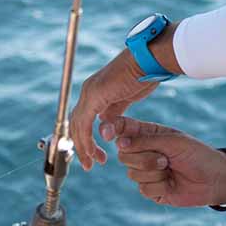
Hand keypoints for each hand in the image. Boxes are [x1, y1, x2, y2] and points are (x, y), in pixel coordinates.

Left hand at [71, 49, 158, 170]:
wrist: (149, 61)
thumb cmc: (144, 75)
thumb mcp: (127, 98)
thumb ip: (115, 112)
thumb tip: (107, 126)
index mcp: (95, 92)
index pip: (82, 120)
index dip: (85, 140)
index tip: (95, 156)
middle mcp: (88, 91)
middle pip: (76, 125)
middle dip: (83, 147)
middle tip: (91, 164)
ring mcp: (89, 92)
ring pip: (78, 126)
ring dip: (84, 147)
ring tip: (92, 163)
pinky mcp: (94, 95)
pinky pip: (84, 123)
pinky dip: (87, 140)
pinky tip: (94, 152)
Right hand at [101, 116, 225, 206]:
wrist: (216, 179)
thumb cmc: (197, 154)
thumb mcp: (173, 142)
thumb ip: (146, 141)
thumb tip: (119, 143)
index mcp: (148, 135)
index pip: (123, 129)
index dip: (112, 130)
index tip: (108, 133)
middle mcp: (144, 152)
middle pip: (123, 155)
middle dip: (143, 158)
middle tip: (165, 158)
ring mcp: (146, 172)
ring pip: (131, 174)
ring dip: (154, 172)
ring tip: (171, 169)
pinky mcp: (152, 190)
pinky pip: (143, 189)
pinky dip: (159, 186)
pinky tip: (172, 183)